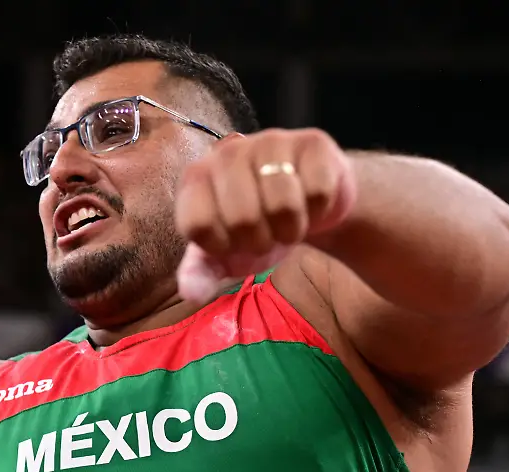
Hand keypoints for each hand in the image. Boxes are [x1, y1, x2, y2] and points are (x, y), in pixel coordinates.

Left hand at [174, 128, 357, 301]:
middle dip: (261, 241)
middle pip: (243, 218)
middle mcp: (228, 153)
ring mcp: (270, 142)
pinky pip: (318, 193)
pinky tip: (310, 201)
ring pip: (283, 206)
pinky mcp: (311, 142)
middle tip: (267, 232)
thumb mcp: (226, 255)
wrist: (309, 201)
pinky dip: (318, 211)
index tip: (232, 242)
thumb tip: (190, 293)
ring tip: (288, 219)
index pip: (198, 224)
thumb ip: (202, 272)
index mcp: (196, 179)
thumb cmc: (259, 227)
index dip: (221, 247)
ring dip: (292, 229)